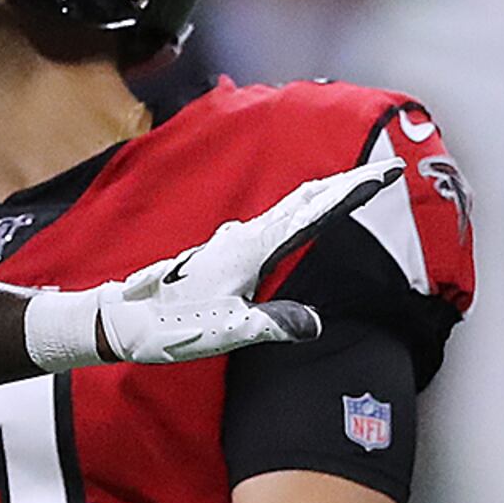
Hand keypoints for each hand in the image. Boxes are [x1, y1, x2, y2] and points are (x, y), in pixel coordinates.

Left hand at [33, 163, 392, 369]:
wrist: (119, 319)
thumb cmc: (167, 325)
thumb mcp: (224, 331)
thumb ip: (270, 324)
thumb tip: (313, 323)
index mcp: (251, 249)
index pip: (313, 214)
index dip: (351, 193)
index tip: (384, 172)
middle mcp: (243, 237)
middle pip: (305, 201)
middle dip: (345, 185)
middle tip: (383, 171)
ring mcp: (233, 242)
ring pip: (288, 209)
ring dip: (323, 196)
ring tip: (353, 188)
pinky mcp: (225, 252)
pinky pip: (273, 224)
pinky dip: (299, 212)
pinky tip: (300, 216)